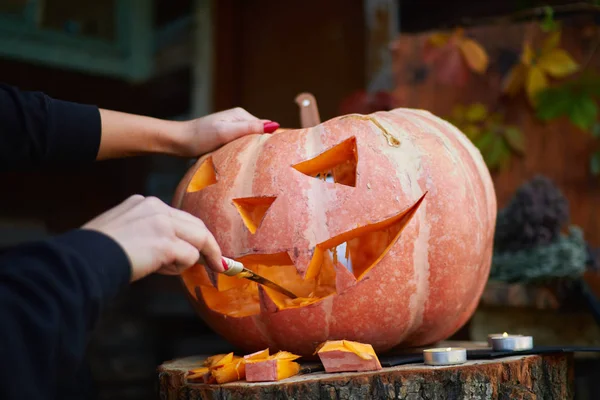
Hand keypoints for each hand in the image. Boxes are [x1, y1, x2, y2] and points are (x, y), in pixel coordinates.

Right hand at [82, 195, 223, 281]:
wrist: (85, 259)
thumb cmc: (97, 253)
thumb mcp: (124, 232)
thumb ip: (150, 234)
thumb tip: (174, 251)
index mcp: (144, 203)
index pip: (179, 217)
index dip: (194, 235)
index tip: (205, 250)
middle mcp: (156, 207)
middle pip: (196, 225)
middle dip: (209, 246)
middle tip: (219, 264)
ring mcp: (162, 223)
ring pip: (198, 239)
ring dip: (192, 259)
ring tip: (168, 269)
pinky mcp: (166, 241)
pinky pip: (189, 257)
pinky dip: (179, 268)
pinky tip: (157, 269)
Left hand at [175, 107, 279, 156]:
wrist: (179, 142)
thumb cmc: (200, 137)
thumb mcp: (225, 132)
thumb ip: (248, 128)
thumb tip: (274, 125)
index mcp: (241, 115)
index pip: (264, 127)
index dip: (270, 140)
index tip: (276, 154)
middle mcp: (238, 121)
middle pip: (258, 136)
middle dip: (261, 148)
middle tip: (265, 164)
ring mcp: (232, 130)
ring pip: (249, 143)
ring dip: (251, 153)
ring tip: (253, 165)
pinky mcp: (225, 139)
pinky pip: (240, 147)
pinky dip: (242, 155)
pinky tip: (241, 163)